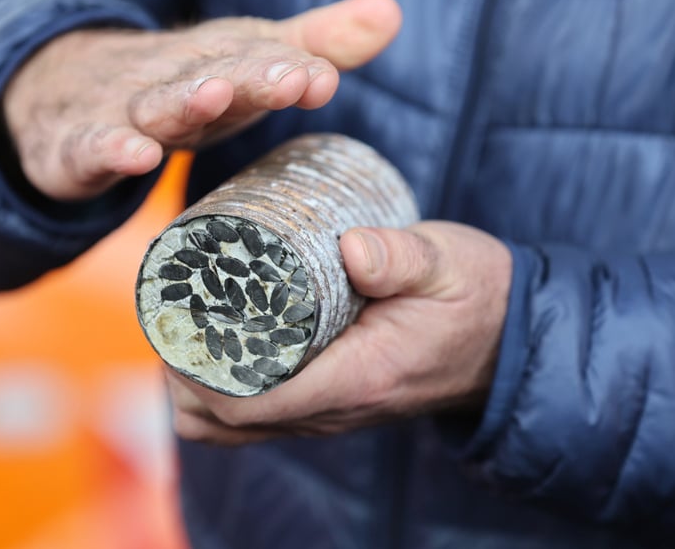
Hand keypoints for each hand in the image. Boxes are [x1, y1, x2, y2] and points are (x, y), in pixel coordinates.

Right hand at [2, 0, 401, 199]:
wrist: (61, 89)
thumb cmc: (176, 82)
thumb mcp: (244, 64)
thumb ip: (313, 44)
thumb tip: (392, 12)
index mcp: (216, 62)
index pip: (254, 60)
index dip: (287, 67)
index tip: (325, 78)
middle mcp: (173, 80)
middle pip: (212, 75)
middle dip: (252, 76)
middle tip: (292, 78)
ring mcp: (123, 110)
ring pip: (155, 105)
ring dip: (185, 100)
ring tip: (215, 95)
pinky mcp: (79, 146)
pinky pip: (92, 148)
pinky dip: (110, 150)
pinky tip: (135, 156)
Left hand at [168, 221, 512, 444]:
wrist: (506, 337)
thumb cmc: (473, 296)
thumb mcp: (446, 264)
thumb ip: (402, 256)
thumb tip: (349, 247)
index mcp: (354, 379)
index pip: (250, 403)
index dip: (194, 373)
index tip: (172, 322)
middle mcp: (333, 409)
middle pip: (225, 423)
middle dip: (181, 375)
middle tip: (169, 313)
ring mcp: (328, 412)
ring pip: (235, 426)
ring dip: (197, 386)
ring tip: (185, 326)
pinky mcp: (326, 401)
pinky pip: (258, 415)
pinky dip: (224, 388)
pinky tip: (219, 343)